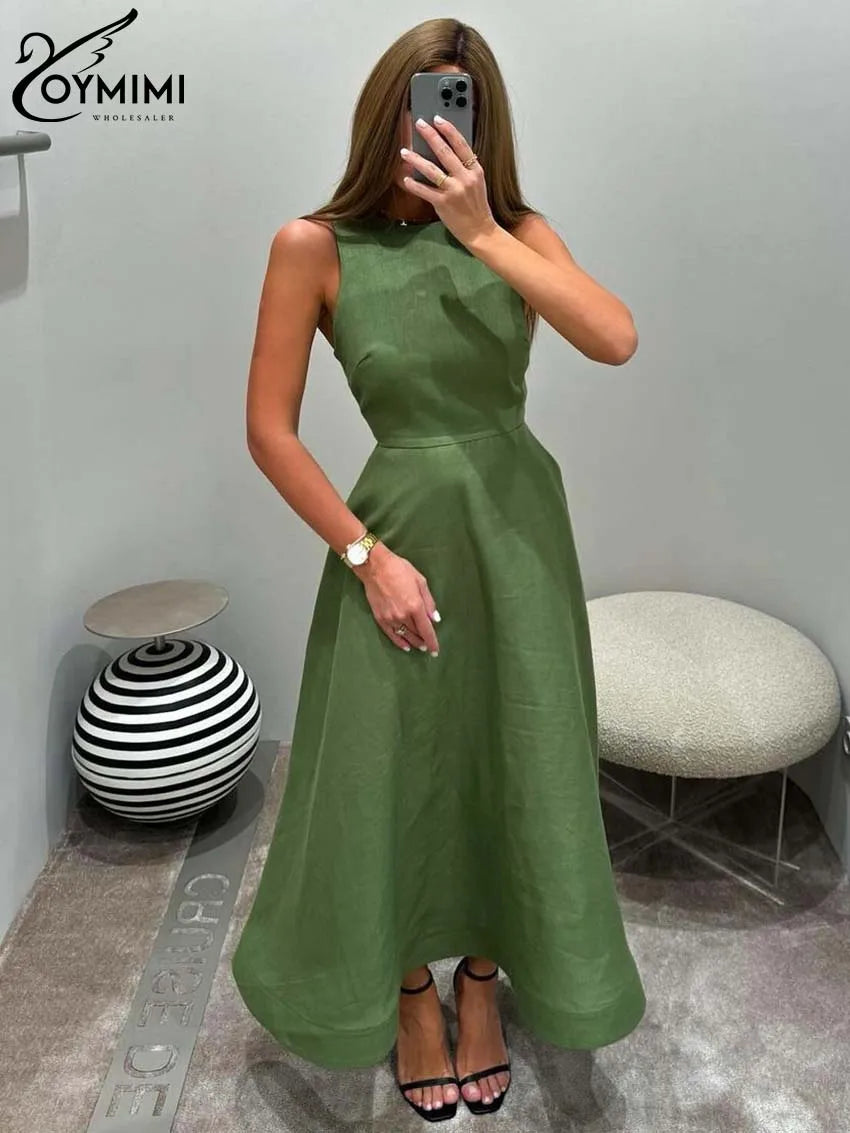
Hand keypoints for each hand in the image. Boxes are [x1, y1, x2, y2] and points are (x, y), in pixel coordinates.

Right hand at [353, 543, 440, 654]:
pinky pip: (391, 635)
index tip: (436, 651)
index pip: (426, 630)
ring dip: (413, 642)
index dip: (432, 642)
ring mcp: (390, 618)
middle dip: (423, 641)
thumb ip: (429, 602)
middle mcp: (403, 615)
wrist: (375, 566)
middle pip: (416, 634)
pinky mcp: (380, 618)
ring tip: (419, 646)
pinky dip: (399, 642)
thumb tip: (435, 619)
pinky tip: (405, 646)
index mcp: (415, 606)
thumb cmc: (400, 569)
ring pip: (405, 635)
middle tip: (428, 646)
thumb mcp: (420, 581)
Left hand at [400, 115, 497, 248]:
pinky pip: (425, 191)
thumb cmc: (477, 206)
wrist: (480, 231)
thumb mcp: (477, 183)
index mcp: (475, 170)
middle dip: (430, 136)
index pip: (461, 145)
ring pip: (431, 170)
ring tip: (404, 151)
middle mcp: (465, 178)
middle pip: (444, 152)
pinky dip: (414, 184)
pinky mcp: (443, 204)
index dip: (448, 130)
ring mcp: (454, 191)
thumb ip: (465, 168)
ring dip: (416, 159)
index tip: (437, 119)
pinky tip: (406, 178)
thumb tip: (447, 152)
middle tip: (419, 124)